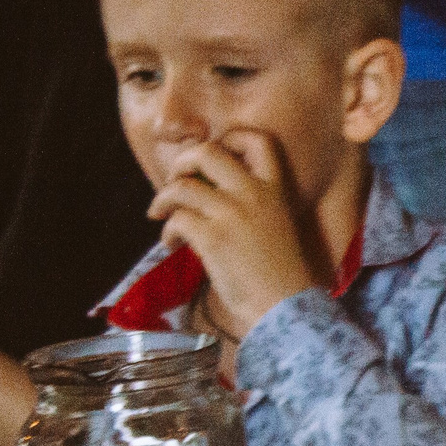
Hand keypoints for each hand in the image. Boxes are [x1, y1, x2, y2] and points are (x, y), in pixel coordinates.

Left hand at [147, 131, 315, 337]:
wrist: (285, 307)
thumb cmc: (281, 276)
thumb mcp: (276, 227)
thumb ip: (251, 205)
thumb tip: (207, 194)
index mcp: (275, 190)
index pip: (257, 140)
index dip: (230, 138)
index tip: (216, 153)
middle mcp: (254, 194)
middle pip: (207, 152)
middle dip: (182, 162)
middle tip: (175, 180)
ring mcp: (232, 214)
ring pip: (182, 187)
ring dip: (163, 200)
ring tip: (161, 216)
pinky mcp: (213, 238)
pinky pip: (177, 219)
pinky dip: (167, 231)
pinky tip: (171, 245)